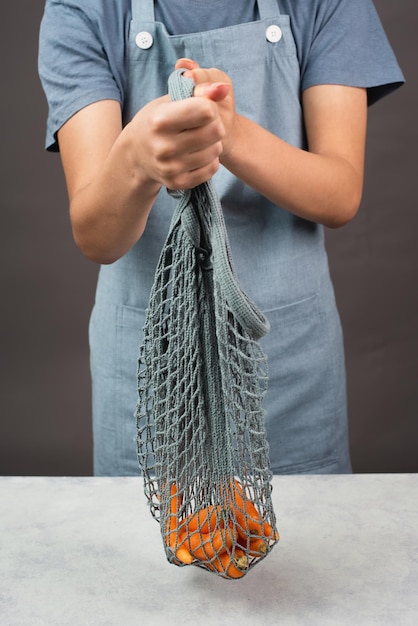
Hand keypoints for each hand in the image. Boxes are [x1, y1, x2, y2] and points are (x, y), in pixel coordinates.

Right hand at [127, 60, 230, 189]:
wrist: (136, 155)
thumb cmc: (156, 121)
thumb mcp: (170, 100)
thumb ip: (198, 90)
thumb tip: (224, 88)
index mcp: (160, 121)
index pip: (206, 110)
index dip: (209, 105)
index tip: (200, 107)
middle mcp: (164, 147)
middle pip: (215, 131)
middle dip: (214, 124)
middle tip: (202, 124)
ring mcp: (171, 168)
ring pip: (216, 150)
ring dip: (212, 142)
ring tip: (198, 139)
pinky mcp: (178, 182)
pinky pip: (212, 168)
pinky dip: (209, 159)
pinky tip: (197, 154)